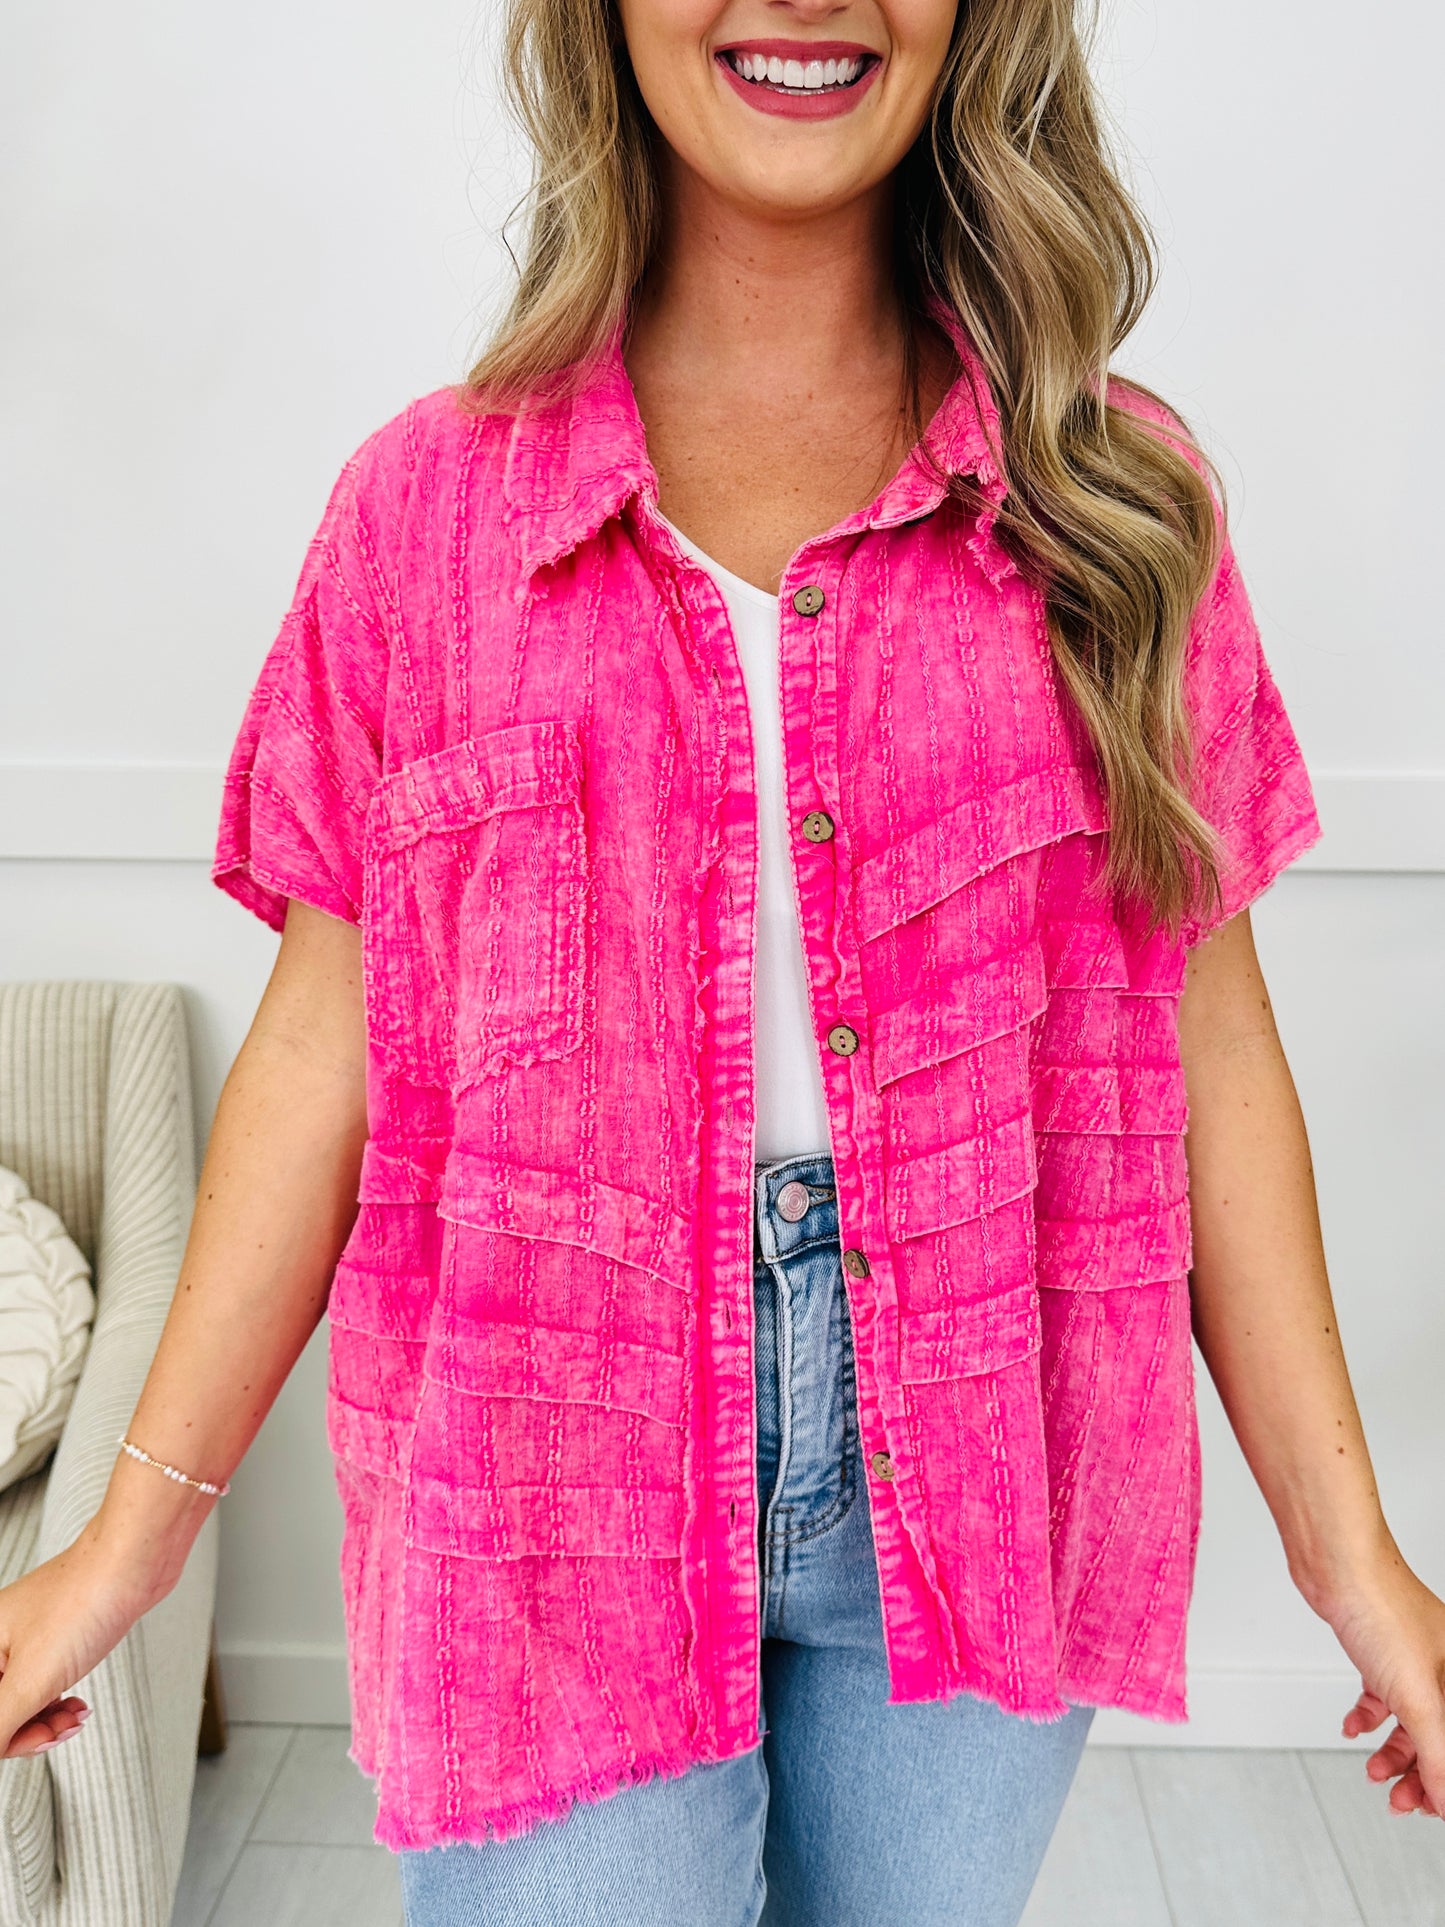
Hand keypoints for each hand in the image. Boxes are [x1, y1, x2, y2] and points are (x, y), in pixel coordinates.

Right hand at [0, 1520, 159, 1758]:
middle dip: (30, 1730)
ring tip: (75, 1717)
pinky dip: (60, 1701)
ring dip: (48, 1719)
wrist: (134, 1559)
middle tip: (59, 1731)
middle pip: (0, 1709)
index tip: (39, 1741)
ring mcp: (26, 1636)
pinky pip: (45, 1682)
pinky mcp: (55, 1635)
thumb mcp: (31, 1680)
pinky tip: (78, 1706)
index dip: (10, 1737)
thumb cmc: (83, 1602)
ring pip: (23, 1699)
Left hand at [1310, 1547, 1444, 1818]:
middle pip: (1441, 1737)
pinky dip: (1368, 1718)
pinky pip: (1383, 1697)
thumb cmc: (1383, 1610)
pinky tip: (1353, 1728)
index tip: (1434, 1809)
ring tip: (1374, 1772)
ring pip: (1411, 1721)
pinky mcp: (1381, 1652)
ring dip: (1392, 1753)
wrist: (1337, 1567)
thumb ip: (1437, 1757)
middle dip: (1421, 1773)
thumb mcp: (1419, 1699)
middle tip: (1400, 1801)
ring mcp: (1414, 1659)